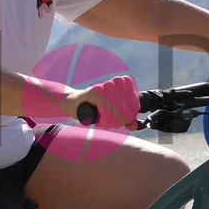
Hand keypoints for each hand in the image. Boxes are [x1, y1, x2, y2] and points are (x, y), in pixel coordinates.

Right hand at [23, 74, 138, 130]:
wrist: (74, 103)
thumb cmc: (94, 107)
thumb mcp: (113, 112)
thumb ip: (125, 117)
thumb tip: (134, 126)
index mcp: (124, 83)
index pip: (134, 105)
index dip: (128, 118)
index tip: (118, 121)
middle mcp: (117, 82)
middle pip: (126, 110)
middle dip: (118, 122)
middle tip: (108, 123)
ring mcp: (107, 86)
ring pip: (117, 113)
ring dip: (109, 122)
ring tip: (102, 121)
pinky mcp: (98, 92)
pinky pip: (108, 112)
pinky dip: (104, 121)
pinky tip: (98, 120)